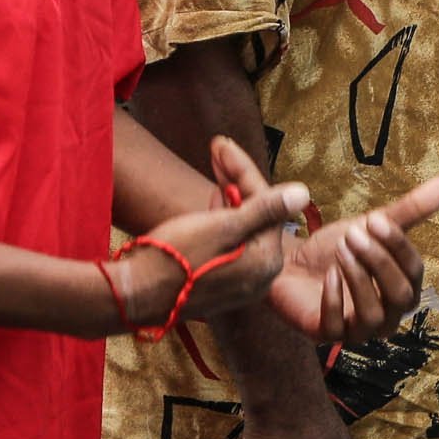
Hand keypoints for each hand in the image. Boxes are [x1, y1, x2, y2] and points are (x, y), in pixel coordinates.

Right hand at [117, 139, 310, 336]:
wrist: (133, 294)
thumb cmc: (175, 258)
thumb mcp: (222, 227)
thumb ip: (265, 209)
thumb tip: (304, 193)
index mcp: (266, 260)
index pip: (267, 204)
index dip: (244, 171)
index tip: (223, 144)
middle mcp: (260, 277)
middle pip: (258, 216)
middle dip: (237, 181)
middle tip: (217, 150)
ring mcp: (242, 284)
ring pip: (243, 230)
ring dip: (229, 199)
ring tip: (213, 171)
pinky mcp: (222, 286)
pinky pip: (231, 246)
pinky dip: (222, 222)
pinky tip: (210, 204)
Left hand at [267, 170, 438, 345]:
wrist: (290, 261)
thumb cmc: (337, 247)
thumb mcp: (373, 225)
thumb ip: (413, 208)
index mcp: (403, 289)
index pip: (415, 273)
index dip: (398, 247)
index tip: (376, 220)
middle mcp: (387, 315)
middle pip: (401, 297)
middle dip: (379, 263)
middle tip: (354, 233)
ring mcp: (357, 330)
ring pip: (373, 315)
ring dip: (358, 278)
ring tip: (340, 249)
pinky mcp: (326, 335)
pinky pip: (337, 328)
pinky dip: (335, 299)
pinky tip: (328, 275)